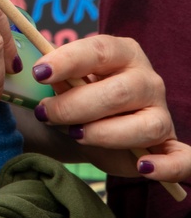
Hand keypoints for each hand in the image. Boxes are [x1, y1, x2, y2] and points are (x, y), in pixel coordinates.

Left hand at [31, 35, 190, 184]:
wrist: (98, 133)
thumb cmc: (82, 101)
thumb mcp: (67, 86)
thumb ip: (60, 80)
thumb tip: (46, 76)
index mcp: (123, 53)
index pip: (99, 50)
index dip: (68, 61)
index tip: (40, 73)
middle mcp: (147, 80)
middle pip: (118, 91)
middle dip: (75, 105)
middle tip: (45, 113)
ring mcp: (162, 112)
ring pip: (144, 125)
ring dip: (105, 133)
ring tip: (77, 135)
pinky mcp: (170, 145)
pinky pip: (181, 158)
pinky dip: (166, 166)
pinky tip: (143, 167)